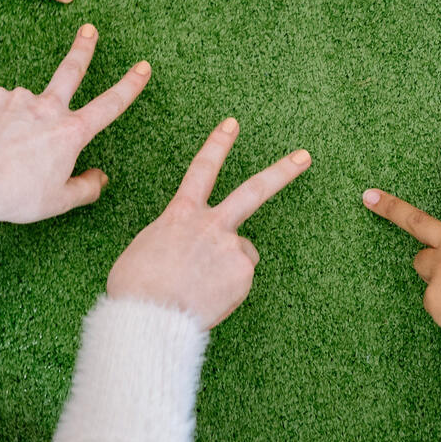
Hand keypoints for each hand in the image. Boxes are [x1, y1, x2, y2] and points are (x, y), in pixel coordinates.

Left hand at [0, 24, 151, 222]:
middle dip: (84, 48)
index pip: (110, 104)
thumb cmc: (16, 194)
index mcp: (71, 132)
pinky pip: (0, 106)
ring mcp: (19, 98)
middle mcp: (48, 108)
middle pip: (72, 70)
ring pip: (26, 105)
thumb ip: (86, 188)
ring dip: (21, 119)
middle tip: (89, 30)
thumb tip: (100, 178)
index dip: (130, 85)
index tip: (143, 67)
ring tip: (5, 148)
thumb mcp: (58, 201)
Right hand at [105, 117, 309, 328]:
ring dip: (229, 267)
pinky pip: (239, 281)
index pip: (202, 169)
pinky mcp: (243, 274)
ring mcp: (231, 247)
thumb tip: (189, 251)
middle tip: (305, 156)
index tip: (232, 124)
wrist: (148, 318)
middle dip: (282, 171)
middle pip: (254, 190)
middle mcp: (212, 224)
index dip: (218, 144)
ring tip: (201, 288)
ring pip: (242, 252)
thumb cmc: (135, 289)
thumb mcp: (145, 250)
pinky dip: (227, 291)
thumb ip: (175, 240)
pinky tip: (207, 300)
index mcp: (182, 214)